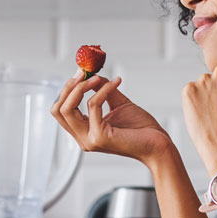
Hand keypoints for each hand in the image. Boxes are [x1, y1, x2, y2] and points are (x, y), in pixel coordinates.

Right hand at [50, 71, 173, 166]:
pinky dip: (102, 90)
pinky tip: (116, 83)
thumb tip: (92, 75)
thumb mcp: (117, 104)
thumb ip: (102, 90)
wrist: (158, 144)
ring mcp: (90, 139)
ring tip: (96, 77)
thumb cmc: (141, 129)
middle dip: (68, 87)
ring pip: (68, 109)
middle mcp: (83, 139)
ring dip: (81, 87)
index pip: (60, 111)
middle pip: (58, 110)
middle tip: (82, 73)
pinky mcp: (100, 136)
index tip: (80, 73)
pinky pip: (93, 105)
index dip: (67, 90)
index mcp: (84, 132)